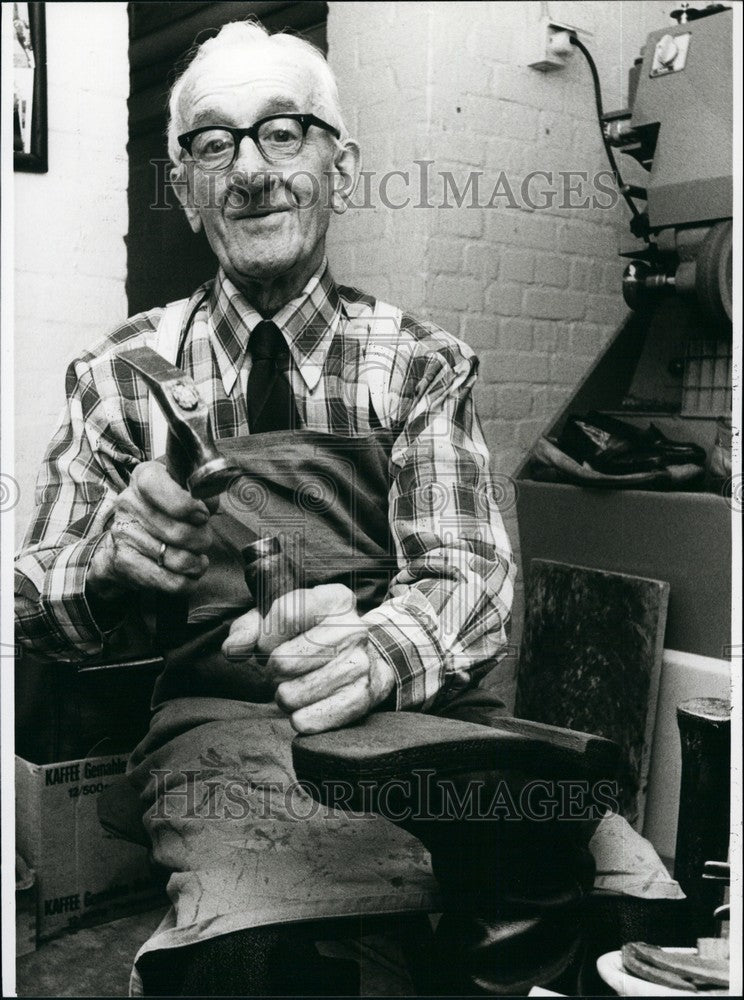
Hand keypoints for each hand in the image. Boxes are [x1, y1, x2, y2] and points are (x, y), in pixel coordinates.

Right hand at [87, 461, 213, 599]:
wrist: (125, 543)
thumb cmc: (164, 513)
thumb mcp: (182, 492)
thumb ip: (201, 494)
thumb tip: (209, 504)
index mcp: (144, 476)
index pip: (155, 485)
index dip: (185, 504)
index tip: (202, 515)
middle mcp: (129, 502)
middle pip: (179, 532)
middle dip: (202, 539)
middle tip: (202, 539)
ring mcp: (124, 533)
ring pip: (180, 560)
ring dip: (197, 563)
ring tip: (196, 558)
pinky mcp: (125, 562)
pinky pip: (171, 582)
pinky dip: (188, 582)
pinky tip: (189, 574)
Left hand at [222, 583, 395, 733]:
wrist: (368, 659)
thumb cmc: (313, 636)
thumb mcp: (280, 621)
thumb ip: (249, 629)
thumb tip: (232, 649)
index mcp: (334, 599)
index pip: (286, 615)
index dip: (265, 637)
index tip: (267, 646)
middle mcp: (353, 628)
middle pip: (284, 660)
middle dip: (272, 671)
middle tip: (281, 670)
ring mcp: (360, 663)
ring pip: (293, 693)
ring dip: (284, 696)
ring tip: (294, 688)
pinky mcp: (363, 696)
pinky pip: (313, 717)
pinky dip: (300, 719)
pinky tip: (303, 710)